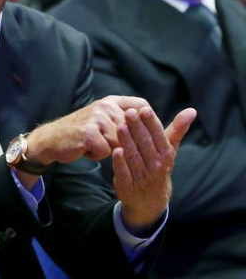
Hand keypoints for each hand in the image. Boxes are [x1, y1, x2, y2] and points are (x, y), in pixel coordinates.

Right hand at [25, 96, 149, 165]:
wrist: (51, 139)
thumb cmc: (81, 132)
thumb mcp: (103, 119)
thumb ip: (123, 119)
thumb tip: (151, 127)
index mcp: (111, 101)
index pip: (142, 106)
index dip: (149, 121)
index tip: (148, 136)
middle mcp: (105, 106)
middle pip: (132, 130)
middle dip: (122, 143)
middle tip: (105, 144)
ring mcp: (96, 118)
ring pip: (120, 142)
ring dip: (108, 149)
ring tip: (93, 145)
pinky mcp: (88, 132)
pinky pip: (105, 150)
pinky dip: (96, 155)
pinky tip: (85, 149)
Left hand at [113, 106, 195, 234]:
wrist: (150, 200)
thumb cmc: (158, 166)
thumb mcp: (169, 149)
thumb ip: (177, 129)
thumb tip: (192, 110)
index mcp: (166, 155)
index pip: (159, 136)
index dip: (151, 123)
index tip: (144, 109)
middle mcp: (156, 166)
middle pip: (145, 144)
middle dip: (137, 128)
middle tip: (129, 112)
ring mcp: (142, 177)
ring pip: (134, 156)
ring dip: (127, 141)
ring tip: (120, 126)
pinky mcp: (128, 185)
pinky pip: (124, 172)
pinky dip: (120, 162)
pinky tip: (116, 150)